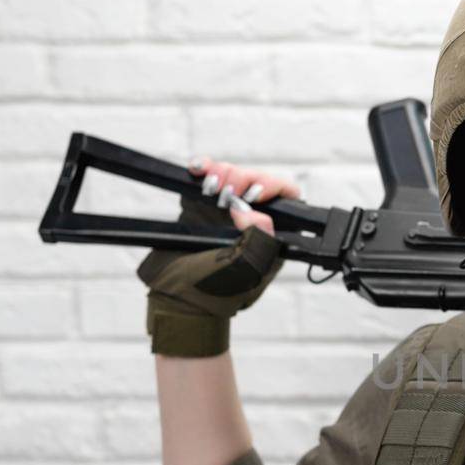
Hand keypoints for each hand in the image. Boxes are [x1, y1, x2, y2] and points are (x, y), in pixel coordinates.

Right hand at [133, 154, 298, 357]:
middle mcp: (253, 220)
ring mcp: (227, 211)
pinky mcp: (202, 204)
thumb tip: (253, 211)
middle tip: (225, 195)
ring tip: (210, 189)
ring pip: (233, 175)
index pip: (288, 200)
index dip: (274, 188)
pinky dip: (203, 167)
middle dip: (243, 179)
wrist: (175, 297)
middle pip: (258, 181)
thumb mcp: (244, 272)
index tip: (254, 194)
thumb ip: (258, 242)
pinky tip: (197, 169)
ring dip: (223, 173)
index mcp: (273, 236)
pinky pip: (207, 176)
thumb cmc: (214, 292)